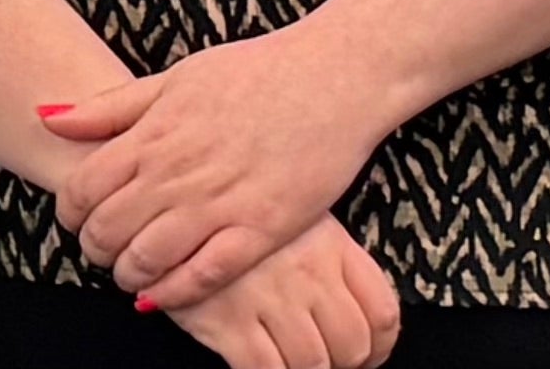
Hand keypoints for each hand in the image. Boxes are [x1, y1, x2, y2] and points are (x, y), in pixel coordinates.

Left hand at [46, 26, 393, 300]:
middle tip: (101, 251)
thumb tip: (48, 119)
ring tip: (130, 273)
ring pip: (147, 258)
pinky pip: (203, 276)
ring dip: (128, 275)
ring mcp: (219, 201)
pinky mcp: (262, 228)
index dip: (68, 213)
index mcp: (154, 132)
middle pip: (107, 229)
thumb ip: (112, 107)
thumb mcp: (176, 77)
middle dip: (93, 249)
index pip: (82, 187)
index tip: (76, 220)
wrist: (335, 76)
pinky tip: (164, 293)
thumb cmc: (256, 72)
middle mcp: (178, 170)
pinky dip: (174, 292)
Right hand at [160, 215, 400, 368]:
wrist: (167, 198)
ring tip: (290, 361)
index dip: (380, 347)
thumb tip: (357, 309)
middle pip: (352, 345)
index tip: (368, 355)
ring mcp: (268, 297)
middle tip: (327, 361)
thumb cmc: (235, 207)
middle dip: (344, 364)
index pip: (382, 312)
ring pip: (312, 364)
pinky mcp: (227, 321)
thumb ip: (329, 256)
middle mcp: (307, 273)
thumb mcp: (292, 213)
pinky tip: (260, 363)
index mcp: (331, 245)